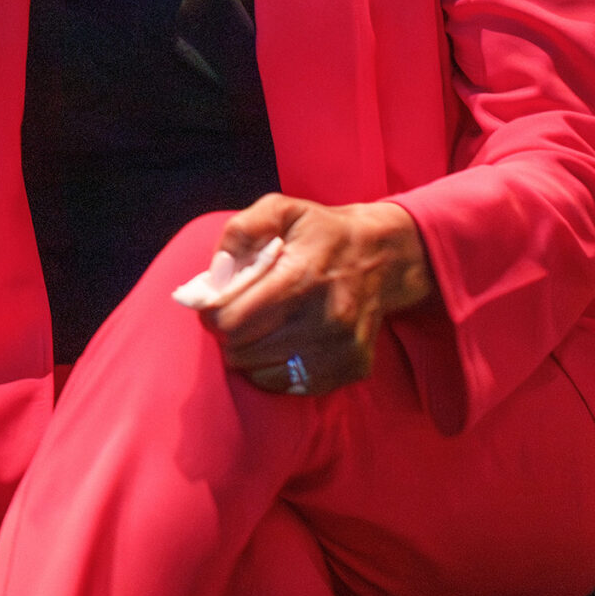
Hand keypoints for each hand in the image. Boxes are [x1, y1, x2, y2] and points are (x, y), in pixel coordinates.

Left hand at [199, 195, 433, 398]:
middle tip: (235, 316)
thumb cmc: (322, 232)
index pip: (232, 318)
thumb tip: (217, 272)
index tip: (213, 305)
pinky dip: (274, 370)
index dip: (211, 313)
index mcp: (301, 276)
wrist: (383, 256)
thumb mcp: (281, 209)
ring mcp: (341, 348)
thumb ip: (241, 230)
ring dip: (249, 354)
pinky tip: (280, 344)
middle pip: (243, 350)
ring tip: (258, 328)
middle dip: (228, 334)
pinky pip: (291, 386)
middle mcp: (325, 317)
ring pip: (262, 373)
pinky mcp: (352, 367)